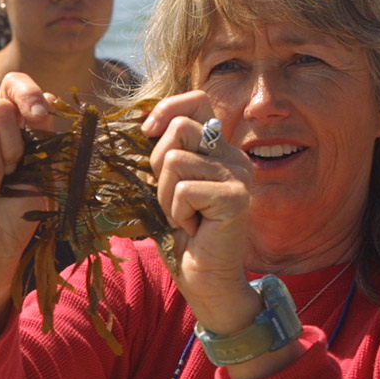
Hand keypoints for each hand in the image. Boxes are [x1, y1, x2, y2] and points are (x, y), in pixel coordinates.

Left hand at [141, 92, 258, 332]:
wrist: (203, 278)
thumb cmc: (181, 234)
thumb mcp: (165, 186)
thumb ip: (162, 155)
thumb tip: (142, 124)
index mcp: (218, 149)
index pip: (198, 100)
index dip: (168, 108)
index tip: (147, 131)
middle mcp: (233, 156)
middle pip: (179, 127)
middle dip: (158, 165)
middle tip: (172, 198)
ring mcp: (238, 175)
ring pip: (175, 160)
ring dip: (166, 195)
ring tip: (184, 216)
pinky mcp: (235, 197)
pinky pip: (184, 190)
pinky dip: (177, 213)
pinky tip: (194, 228)